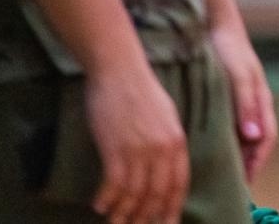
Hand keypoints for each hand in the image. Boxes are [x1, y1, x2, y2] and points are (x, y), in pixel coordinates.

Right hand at [85, 59, 189, 223]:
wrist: (119, 68)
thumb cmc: (140, 88)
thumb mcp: (166, 114)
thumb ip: (169, 141)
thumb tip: (167, 165)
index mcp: (177, 141)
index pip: (179, 184)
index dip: (171, 208)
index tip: (166, 223)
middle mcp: (162, 149)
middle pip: (157, 194)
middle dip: (147, 217)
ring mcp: (140, 150)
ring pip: (135, 194)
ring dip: (124, 213)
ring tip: (116, 223)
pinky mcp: (116, 148)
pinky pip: (114, 184)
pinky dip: (107, 198)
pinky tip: (99, 205)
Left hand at [210, 22, 277, 180]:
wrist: (213, 22)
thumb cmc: (229, 48)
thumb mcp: (239, 76)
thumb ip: (246, 105)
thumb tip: (253, 138)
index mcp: (261, 100)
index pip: (266, 139)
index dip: (258, 162)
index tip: (245, 182)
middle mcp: (252, 103)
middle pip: (254, 141)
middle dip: (246, 163)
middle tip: (231, 185)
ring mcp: (238, 99)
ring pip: (239, 133)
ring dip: (232, 152)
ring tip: (217, 171)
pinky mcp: (223, 95)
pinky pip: (225, 123)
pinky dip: (220, 138)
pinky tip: (204, 146)